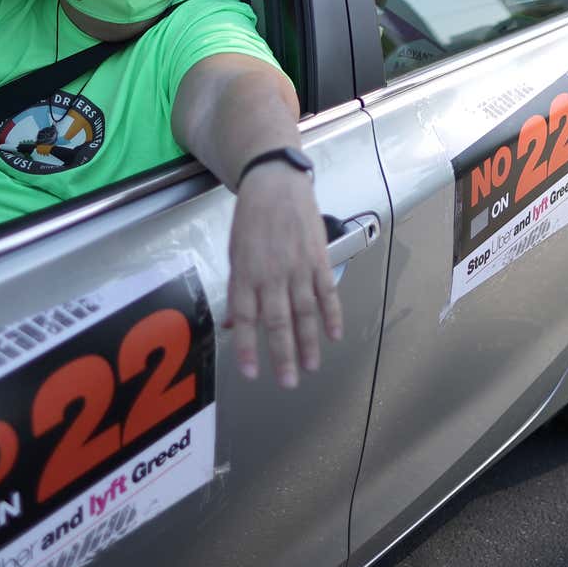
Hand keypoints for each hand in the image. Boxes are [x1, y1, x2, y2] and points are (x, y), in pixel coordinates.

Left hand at [224, 163, 341, 387]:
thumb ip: (238, 290)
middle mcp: (271, 274)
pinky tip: (334, 336)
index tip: (251, 374)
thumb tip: (233, 325)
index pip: (245, 318)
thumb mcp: (235, 253)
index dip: (248, 348)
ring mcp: (297, 267)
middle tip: (288, 382)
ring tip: (311, 367)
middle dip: (283, 355)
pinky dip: (332, 315)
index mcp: (246, 273)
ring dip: (309, 343)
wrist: (276, 184)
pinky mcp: (318, 259)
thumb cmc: (251, 220)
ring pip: (305, 312)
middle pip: (278, 322)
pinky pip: (327, 292)